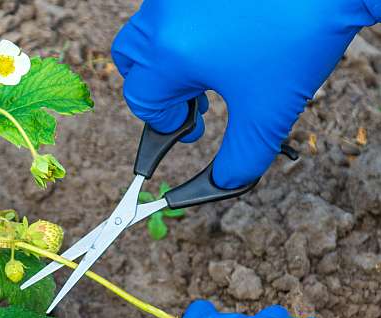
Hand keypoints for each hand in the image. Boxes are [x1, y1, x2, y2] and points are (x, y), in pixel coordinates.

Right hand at [112, 0, 378, 187]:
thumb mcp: (270, 111)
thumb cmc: (301, 39)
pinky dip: (182, 33)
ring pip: (149, 35)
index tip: (193, 131)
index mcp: (170, 53)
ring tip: (208, 72)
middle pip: (132, 64)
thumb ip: (242, 157)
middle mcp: (162, 18)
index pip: (142, 100)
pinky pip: (170, 13)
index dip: (166, 124)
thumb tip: (224, 183)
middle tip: (192, 103)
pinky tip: (219, 42)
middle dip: (156, 90)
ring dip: (167, 60)